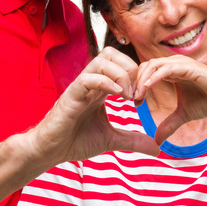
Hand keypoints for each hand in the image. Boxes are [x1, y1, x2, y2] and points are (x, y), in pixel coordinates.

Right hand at [28, 47, 159, 163]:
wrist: (51, 151)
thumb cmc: (76, 141)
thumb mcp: (111, 140)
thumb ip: (133, 141)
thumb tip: (156, 148)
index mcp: (101, 88)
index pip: (121, 64)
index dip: (137, 76)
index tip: (142, 99)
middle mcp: (91, 83)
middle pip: (112, 54)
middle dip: (130, 68)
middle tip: (137, 93)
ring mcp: (80, 87)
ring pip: (102, 60)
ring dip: (120, 74)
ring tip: (127, 96)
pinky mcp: (71, 96)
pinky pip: (88, 78)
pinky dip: (105, 82)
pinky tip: (116, 96)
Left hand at [134, 56, 206, 143]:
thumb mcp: (183, 115)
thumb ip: (169, 124)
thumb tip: (157, 141)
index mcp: (171, 72)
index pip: (146, 72)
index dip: (137, 86)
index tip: (134, 103)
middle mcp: (174, 64)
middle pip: (145, 66)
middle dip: (135, 82)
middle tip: (131, 100)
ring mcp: (181, 63)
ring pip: (153, 65)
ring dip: (142, 80)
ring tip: (137, 96)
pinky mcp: (188, 67)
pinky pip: (166, 68)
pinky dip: (154, 76)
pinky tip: (147, 88)